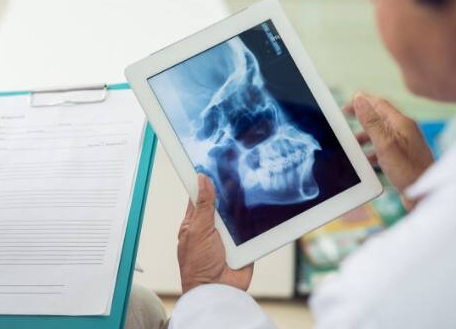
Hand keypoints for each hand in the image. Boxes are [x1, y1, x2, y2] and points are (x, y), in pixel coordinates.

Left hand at [177, 174, 252, 293]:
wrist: (217, 291)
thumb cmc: (198, 266)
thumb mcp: (198, 230)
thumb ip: (202, 205)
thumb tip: (202, 179)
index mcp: (195, 221)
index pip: (200, 195)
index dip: (205, 180)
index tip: (213, 163)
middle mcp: (212, 226)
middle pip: (222, 201)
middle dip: (229, 190)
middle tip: (238, 169)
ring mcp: (228, 235)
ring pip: (238, 213)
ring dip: (244, 205)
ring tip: (252, 183)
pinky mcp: (243, 244)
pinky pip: (251, 228)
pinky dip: (255, 220)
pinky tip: (261, 206)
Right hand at [344, 93, 433, 209]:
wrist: (425, 195)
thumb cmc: (408, 171)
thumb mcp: (385, 144)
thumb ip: (371, 122)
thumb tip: (359, 99)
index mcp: (402, 123)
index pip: (379, 104)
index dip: (361, 101)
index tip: (345, 105)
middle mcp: (404, 131)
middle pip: (379, 118)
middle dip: (361, 118)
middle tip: (345, 120)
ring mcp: (404, 144)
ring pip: (379, 134)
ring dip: (364, 137)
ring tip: (351, 144)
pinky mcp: (402, 157)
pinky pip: (383, 148)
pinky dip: (371, 150)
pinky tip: (365, 160)